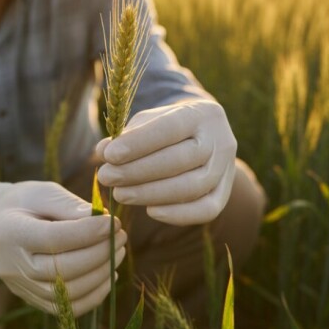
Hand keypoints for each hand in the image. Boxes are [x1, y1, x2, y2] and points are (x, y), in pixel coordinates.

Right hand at [0, 181, 126, 315]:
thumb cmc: (25, 203)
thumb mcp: (43, 193)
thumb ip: (70, 206)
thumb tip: (103, 221)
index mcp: (10, 232)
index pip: (53, 239)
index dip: (87, 233)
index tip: (113, 223)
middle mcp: (13, 266)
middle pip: (62, 269)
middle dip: (100, 253)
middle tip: (121, 236)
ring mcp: (22, 288)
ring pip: (69, 293)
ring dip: (101, 274)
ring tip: (118, 251)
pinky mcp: (34, 300)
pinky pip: (69, 307)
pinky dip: (95, 294)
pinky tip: (109, 274)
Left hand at [96, 100, 236, 225]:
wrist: (199, 135)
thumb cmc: (164, 128)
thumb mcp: (145, 123)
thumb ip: (125, 136)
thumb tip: (102, 153)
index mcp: (201, 113)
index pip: (170, 128)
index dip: (139, 143)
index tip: (109, 156)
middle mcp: (220, 139)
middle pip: (181, 160)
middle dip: (138, 172)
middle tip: (107, 178)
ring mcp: (227, 168)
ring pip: (193, 187)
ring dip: (152, 194)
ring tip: (120, 194)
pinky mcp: (224, 192)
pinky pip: (207, 210)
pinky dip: (178, 215)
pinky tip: (150, 211)